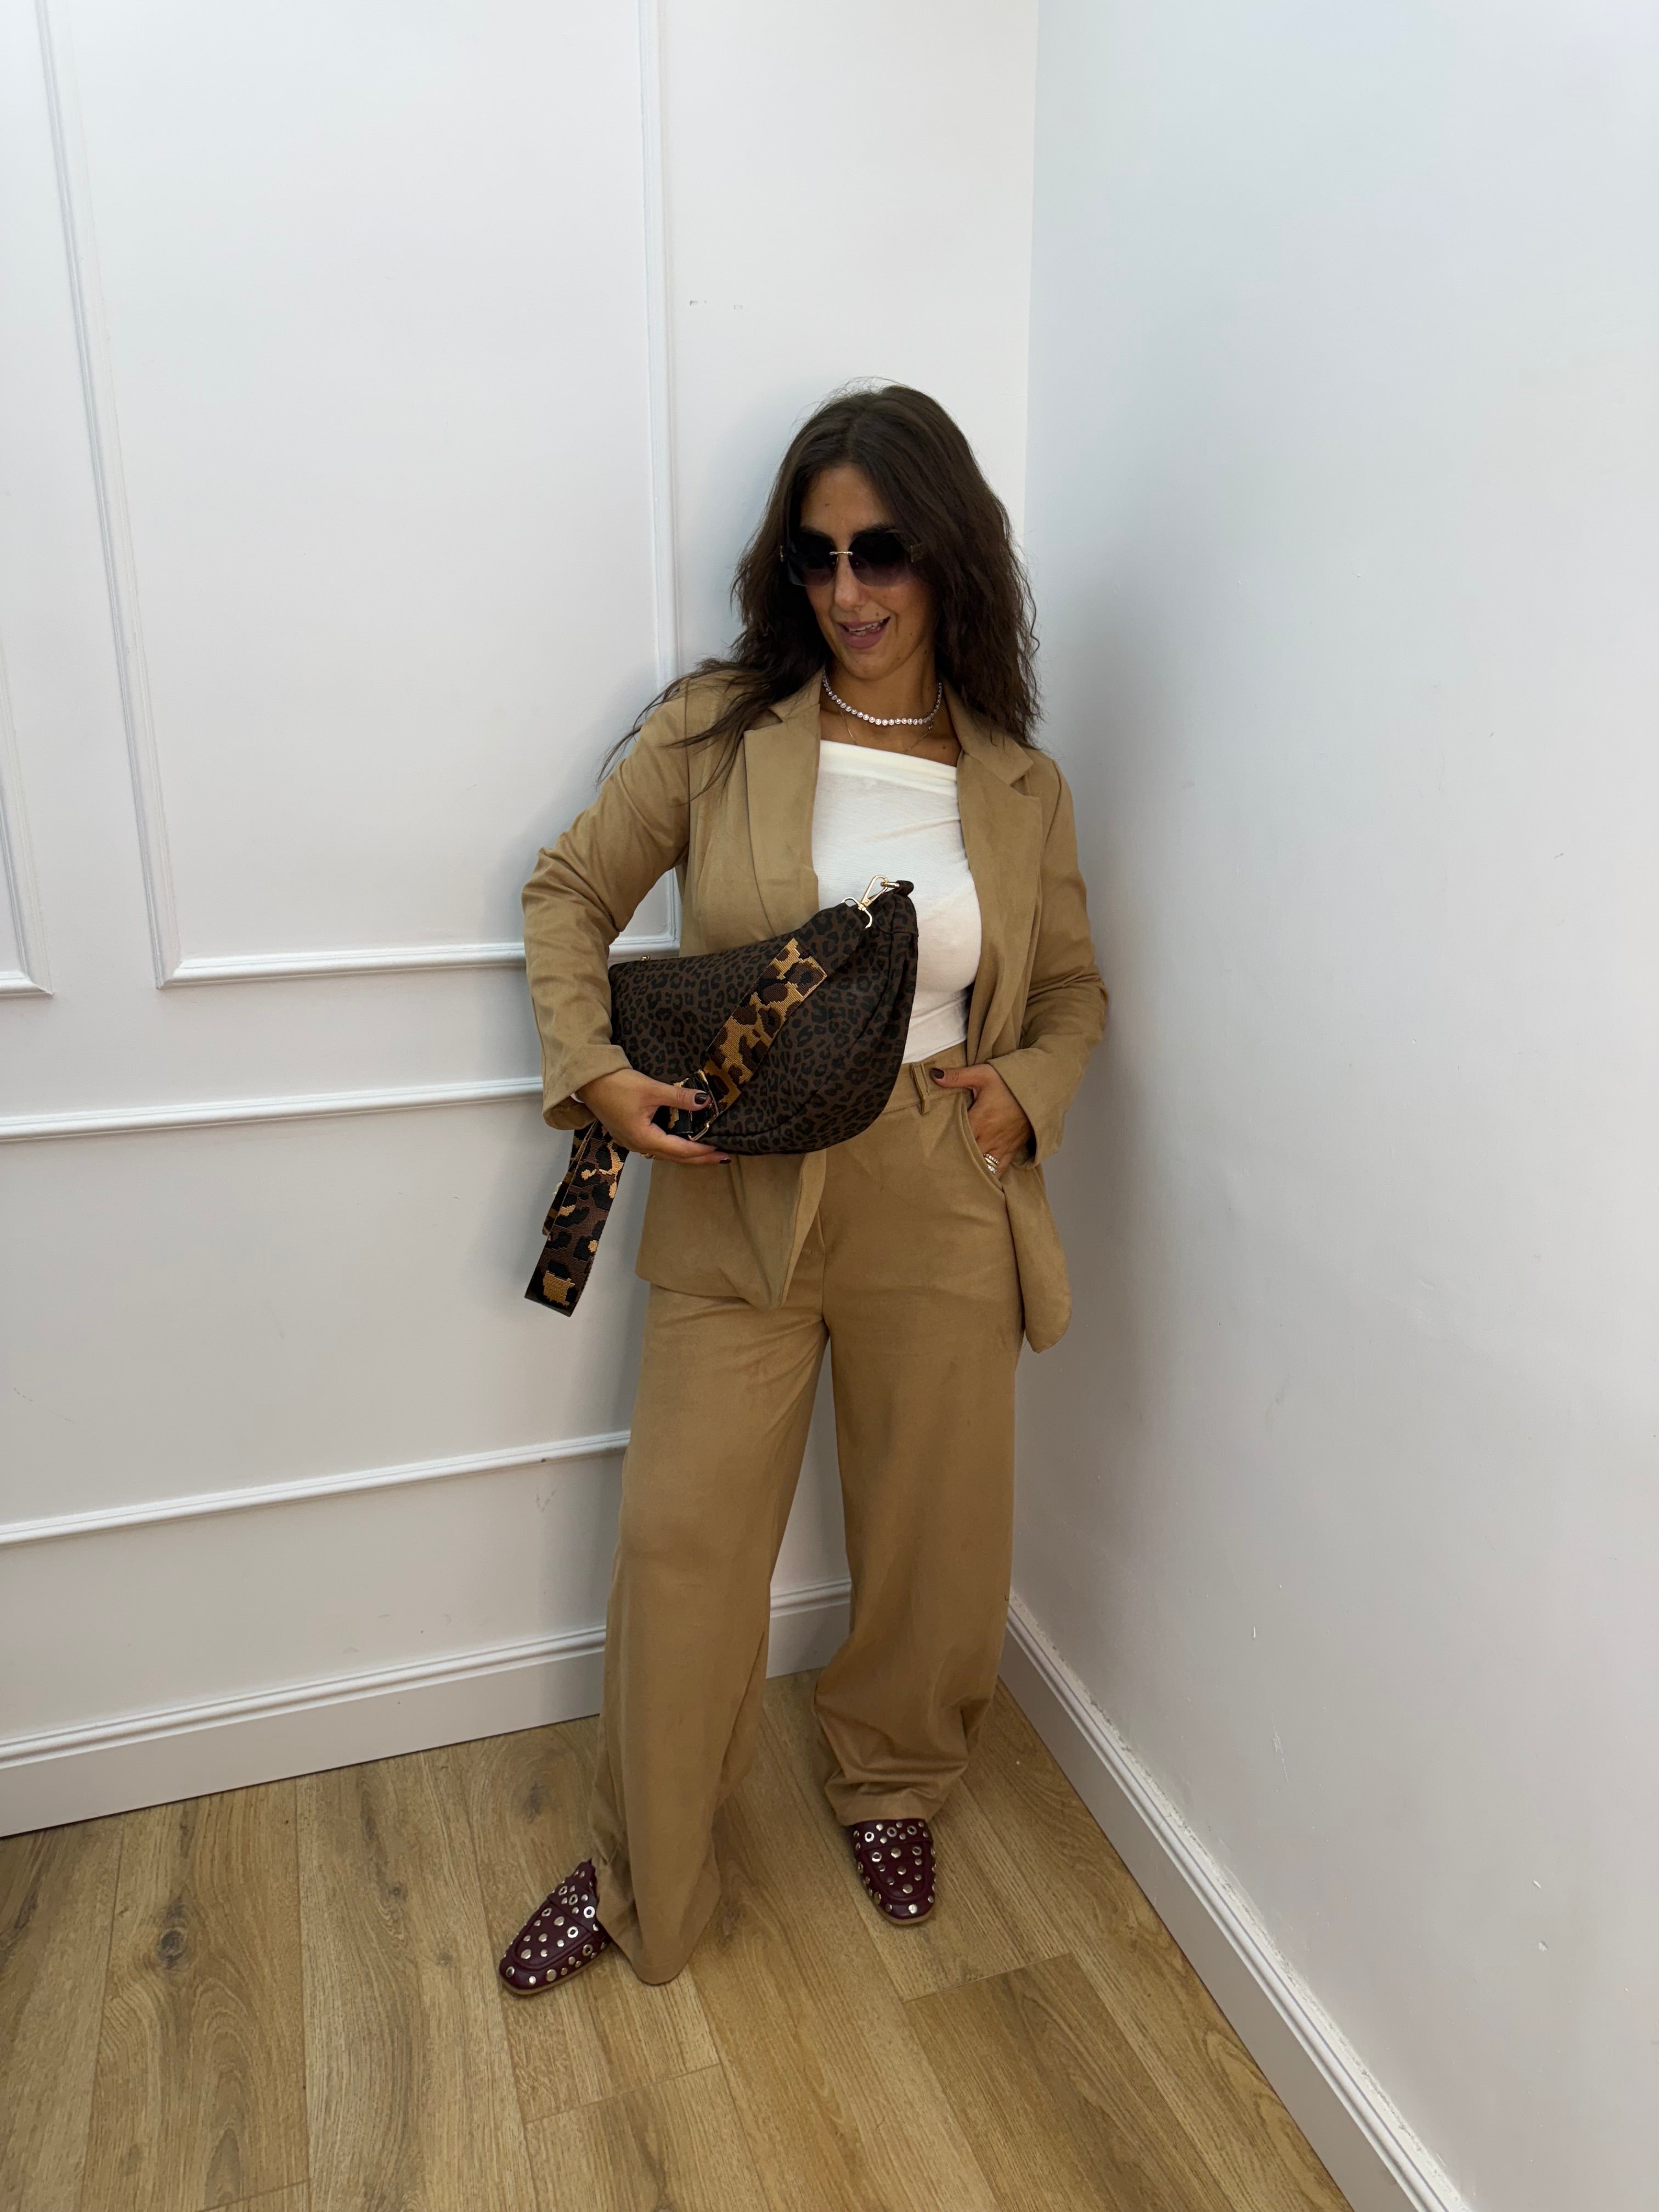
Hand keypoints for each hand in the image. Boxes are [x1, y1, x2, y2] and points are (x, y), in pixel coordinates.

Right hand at [575, 1068, 731, 1165]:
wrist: (589, 1080)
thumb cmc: (616, 1084)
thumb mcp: (651, 1089)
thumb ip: (679, 1097)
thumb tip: (705, 1102)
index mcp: (644, 1138)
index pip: (681, 1151)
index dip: (703, 1151)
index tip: (722, 1151)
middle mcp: (638, 1145)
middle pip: (675, 1157)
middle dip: (699, 1158)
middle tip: (722, 1158)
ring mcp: (632, 1141)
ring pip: (665, 1153)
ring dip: (686, 1153)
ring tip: (706, 1151)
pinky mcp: (629, 1133)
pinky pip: (656, 1145)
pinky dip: (673, 1145)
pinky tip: (682, 1140)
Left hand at [928, 1061, 1032, 1174]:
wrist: (1041, 1089)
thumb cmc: (1011, 1081)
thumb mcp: (984, 1074)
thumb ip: (958, 1077)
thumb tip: (934, 1075)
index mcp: (979, 1121)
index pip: (955, 1139)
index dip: (942, 1146)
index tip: (929, 1151)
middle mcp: (989, 1138)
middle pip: (966, 1157)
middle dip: (954, 1162)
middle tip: (937, 1168)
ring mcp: (1001, 1146)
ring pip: (981, 1167)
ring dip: (970, 1171)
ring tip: (955, 1179)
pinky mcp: (1011, 1150)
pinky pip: (998, 1170)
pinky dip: (989, 1177)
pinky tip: (979, 1183)